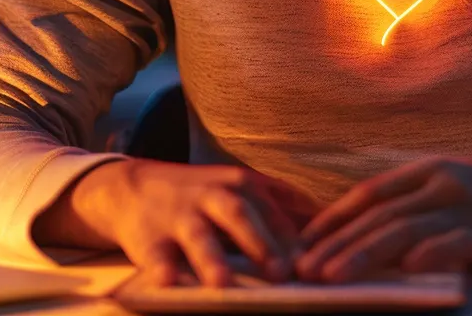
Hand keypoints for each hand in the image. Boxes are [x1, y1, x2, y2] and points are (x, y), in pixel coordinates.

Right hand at [34, 159, 318, 286]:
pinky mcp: (148, 239)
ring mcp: (179, 217)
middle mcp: (213, 197)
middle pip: (240, 216)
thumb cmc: (203, 197)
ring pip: (198, 237)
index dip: (299, 238)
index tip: (321, 264)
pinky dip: (161, 269)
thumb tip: (338, 229)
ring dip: (212, 261)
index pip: (277, 211)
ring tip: (223, 285)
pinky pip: (154, 256)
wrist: (132, 187)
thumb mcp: (244, 190)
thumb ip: (286, 208)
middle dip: (261, 244)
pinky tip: (169, 283)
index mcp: (243, 186)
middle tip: (282, 274)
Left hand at [295, 158, 471, 282]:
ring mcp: (470, 209)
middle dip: (337, 244)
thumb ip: (409, 207)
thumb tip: (358, 235)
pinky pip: (459, 243)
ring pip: (408, 229)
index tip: (301, 244)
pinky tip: (407, 268)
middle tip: (304, 269)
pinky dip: (432, 253)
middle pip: (380, 215)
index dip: (333, 218)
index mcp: (428, 171)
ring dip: (365, 253)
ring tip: (334, 276)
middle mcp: (444, 185)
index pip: (369, 194)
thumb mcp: (448, 192)